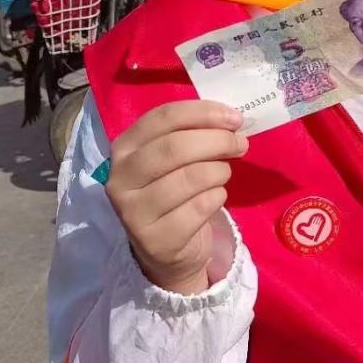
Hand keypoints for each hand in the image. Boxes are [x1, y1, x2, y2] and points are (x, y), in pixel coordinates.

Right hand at [105, 100, 247, 294]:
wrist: (167, 249)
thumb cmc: (174, 188)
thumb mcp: (175, 157)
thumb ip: (194, 133)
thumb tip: (231, 121)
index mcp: (125, 147)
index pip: (163, 117)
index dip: (203, 113)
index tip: (234, 117)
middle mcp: (121, 178)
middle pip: (175, 147)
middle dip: (217, 141)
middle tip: (240, 145)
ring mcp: (133, 212)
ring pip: (190, 177)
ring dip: (219, 171)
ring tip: (223, 174)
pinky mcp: (155, 239)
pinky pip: (200, 207)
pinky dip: (217, 197)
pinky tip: (214, 198)